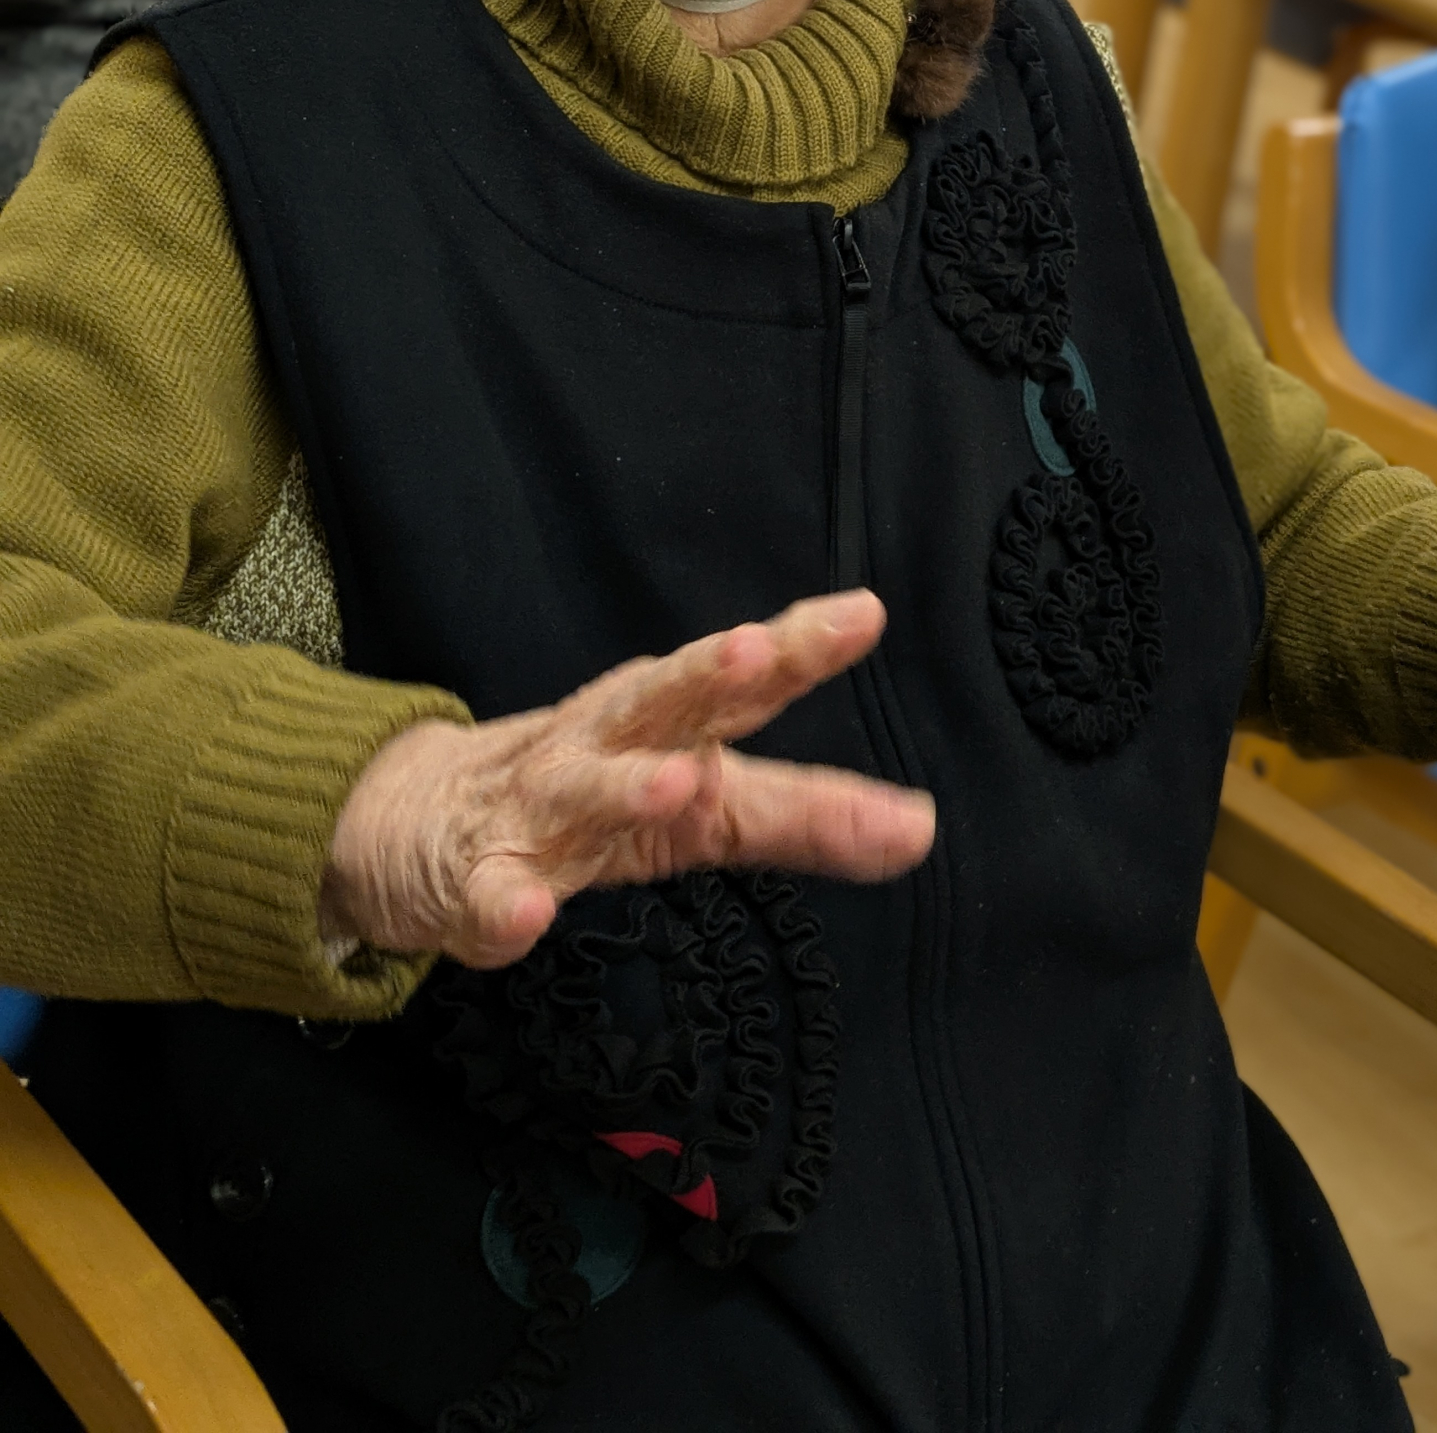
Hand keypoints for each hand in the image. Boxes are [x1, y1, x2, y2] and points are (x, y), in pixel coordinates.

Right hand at [319, 588, 934, 969]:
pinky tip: (525, 915)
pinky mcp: (473, 882)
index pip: (744, 684)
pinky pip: (489, 897)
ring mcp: (534, 811)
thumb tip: (923, 829)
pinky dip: (507, 905)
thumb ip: (807, 815)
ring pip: (582, 790)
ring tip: (678, 784)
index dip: (802, 648)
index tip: (866, 615)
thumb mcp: (705, 807)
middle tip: (760, 651)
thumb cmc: (591, 802)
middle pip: (661, 701)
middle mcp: (605, 747)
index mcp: (664, 725)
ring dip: (628, 785)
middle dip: (710, 674)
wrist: (419, 824)